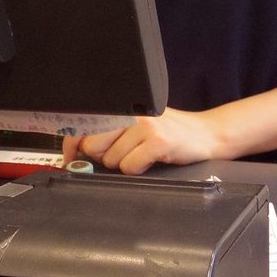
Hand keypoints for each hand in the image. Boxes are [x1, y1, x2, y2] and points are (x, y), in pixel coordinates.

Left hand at [61, 108, 220, 174]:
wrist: (206, 134)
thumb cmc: (168, 133)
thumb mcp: (137, 125)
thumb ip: (110, 131)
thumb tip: (77, 149)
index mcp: (123, 106)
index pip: (84, 122)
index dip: (71, 143)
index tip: (70, 158)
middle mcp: (131, 112)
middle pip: (93, 144)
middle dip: (103, 157)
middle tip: (123, 154)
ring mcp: (145, 125)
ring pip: (111, 159)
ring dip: (123, 164)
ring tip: (142, 155)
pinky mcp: (158, 141)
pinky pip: (130, 167)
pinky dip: (138, 170)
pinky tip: (151, 160)